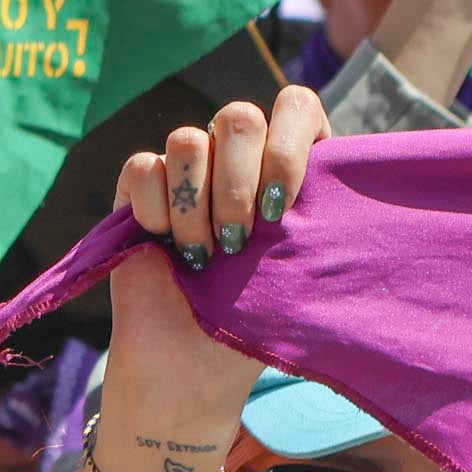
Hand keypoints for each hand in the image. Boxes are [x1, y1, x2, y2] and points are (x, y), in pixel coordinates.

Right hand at [106, 89, 325, 428]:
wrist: (193, 365)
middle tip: (238, 241)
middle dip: (238, 183)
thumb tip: (330, 177)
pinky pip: (144, 168)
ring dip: (196, 207)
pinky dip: (156, 212)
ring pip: (187, 139)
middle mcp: (239, 160)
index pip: (295, 106)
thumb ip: (312, 213)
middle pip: (238, 116)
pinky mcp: (140, 189)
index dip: (288, 147)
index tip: (280, 209)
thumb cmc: (256, 322)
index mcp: (288, 167)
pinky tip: (165, 246)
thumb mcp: (301, 265)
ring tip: (201, 255)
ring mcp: (188, 172)